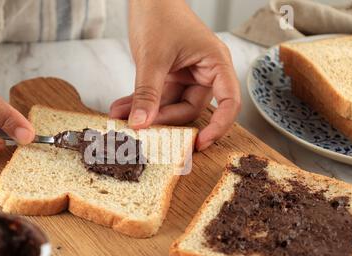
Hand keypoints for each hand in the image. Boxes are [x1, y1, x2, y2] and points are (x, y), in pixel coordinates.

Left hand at [109, 0, 240, 150]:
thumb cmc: (160, 14)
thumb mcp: (153, 58)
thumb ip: (147, 93)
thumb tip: (141, 124)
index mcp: (216, 63)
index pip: (229, 102)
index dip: (219, 126)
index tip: (200, 144)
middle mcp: (205, 72)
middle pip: (191, 108)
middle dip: (165, 120)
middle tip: (142, 128)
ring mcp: (187, 75)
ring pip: (171, 106)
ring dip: (147, 113)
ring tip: (122, 116)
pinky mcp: (170, 76)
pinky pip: (159, 97)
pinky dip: (142, 103)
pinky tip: (122, 108)